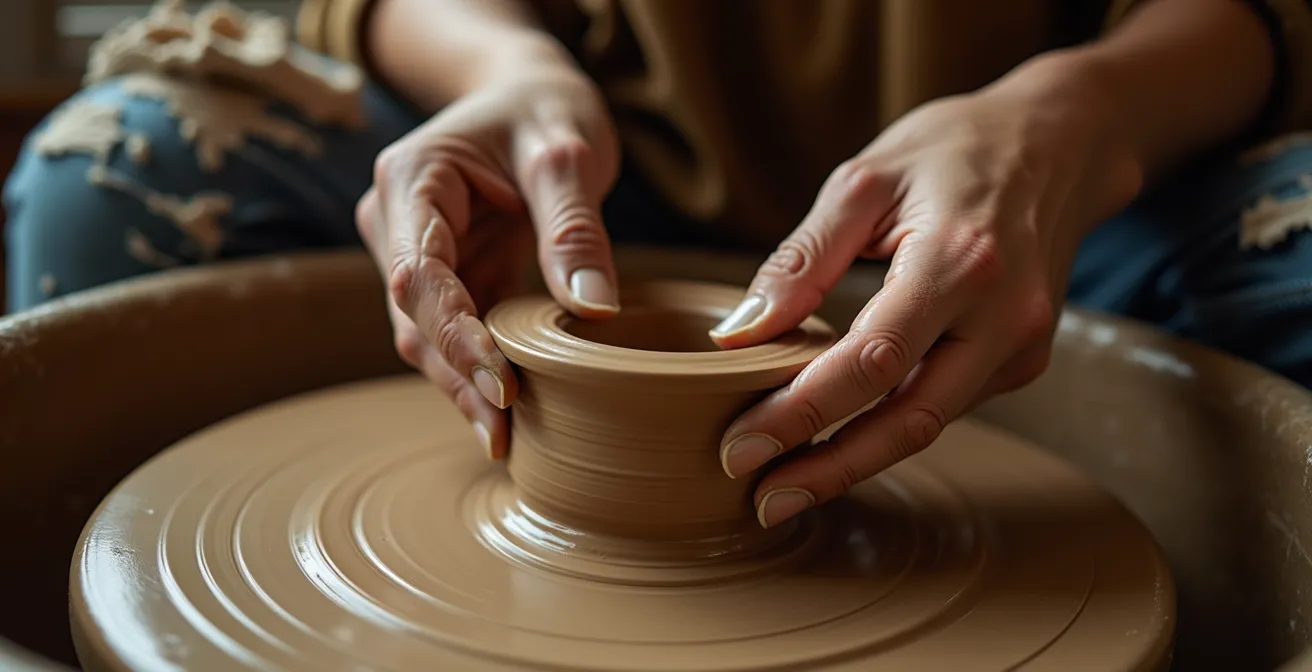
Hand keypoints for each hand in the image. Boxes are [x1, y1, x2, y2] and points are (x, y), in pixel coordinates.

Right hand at [357, 67, 621, 459]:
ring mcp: (416, 253)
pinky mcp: (447, 276)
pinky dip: (479, 371)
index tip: (504, 384)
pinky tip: (511, 415)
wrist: (530, 94)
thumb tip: (594, 311)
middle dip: (457, 378)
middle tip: (505, 435)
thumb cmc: (544, 109)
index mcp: (411, 181)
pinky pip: (456, 333)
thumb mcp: (567, 153)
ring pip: (426, 336)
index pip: (418, 275)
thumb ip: (573, 228)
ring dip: (462, 386)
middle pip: (413, 318)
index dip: (455, 336)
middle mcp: (397, 222)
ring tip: (507, 439)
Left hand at [711, 78, 1143, 527]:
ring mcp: (1022, 345)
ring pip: (928, 423)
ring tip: (783, 484)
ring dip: (855, 459)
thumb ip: (802, 260)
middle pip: (907, 420)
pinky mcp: (1023, 358)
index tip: (739, 447)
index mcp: (960, 262)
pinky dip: (888, 426)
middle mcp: (1002, 317)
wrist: (1061, 141)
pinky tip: (837, 438)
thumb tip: (739, 331)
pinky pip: (946, 403)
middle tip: (760, 500)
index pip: (870, 362)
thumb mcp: (864, 182)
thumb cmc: (953, 149)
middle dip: (828, 469)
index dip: (801, 413)